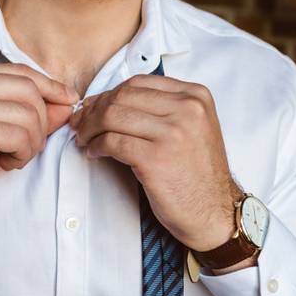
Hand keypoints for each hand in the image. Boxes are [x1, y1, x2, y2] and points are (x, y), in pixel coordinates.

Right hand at [0, 62, 78, 255]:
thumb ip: (31, 112)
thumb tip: (68, 101)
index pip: (20, 71)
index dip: (50, 86)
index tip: (67, 102)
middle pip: (28, 89)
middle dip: (41, 121)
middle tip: (26, 147)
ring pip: (28, 113)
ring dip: (32, 142)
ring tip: (13, 157)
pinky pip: (20, 135)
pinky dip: (22, 154)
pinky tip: (5, 164)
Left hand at [70, 74, 241, 252]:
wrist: (213, 213)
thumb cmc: (197, 174)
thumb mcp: (193, 128)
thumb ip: (163, 108)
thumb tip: (109, 99)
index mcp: (195, 96)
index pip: (138, 83)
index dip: (109, 94)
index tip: (94, 107)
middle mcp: (187, 109)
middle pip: (122, 96)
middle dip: (94, 109)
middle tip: (81, 123)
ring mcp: (172, 133)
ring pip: (113, 116)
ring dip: (90, 127)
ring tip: (85, 139)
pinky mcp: (156, 158)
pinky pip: (112, 142)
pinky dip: (96, 146)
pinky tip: (94, 152)